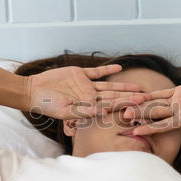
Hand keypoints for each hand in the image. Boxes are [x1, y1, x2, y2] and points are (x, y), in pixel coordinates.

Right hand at [24, 64, 146, 118]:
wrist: (34, 90)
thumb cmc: (47, 105)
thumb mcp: (65, 111)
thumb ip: (84, 111)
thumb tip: (103, 113)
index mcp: (88, 107)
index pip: (111, 106)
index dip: (125, 105)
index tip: (140, 105)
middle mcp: (90, 97)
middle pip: (114, 96)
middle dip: (130, 97)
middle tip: (147, 98)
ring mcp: (86, 85)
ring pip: (109, 86)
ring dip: (123, 86)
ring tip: (138, 86)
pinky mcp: (80, 74)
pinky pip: (97, 72)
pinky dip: (108, 69)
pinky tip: (120, 67)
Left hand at [122, 84, 180, 135]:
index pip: (163, 124)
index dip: (150, 127)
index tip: (135, 131)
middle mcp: (176, 112)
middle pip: (154, 113)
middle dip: (139, 114)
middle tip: (122, 116)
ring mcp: (176, 102)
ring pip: (154, 103)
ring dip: (140, 104)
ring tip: (123, 104)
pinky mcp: (178, 92)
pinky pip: (161, 93)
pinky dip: (150, 93)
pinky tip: (137, 93)